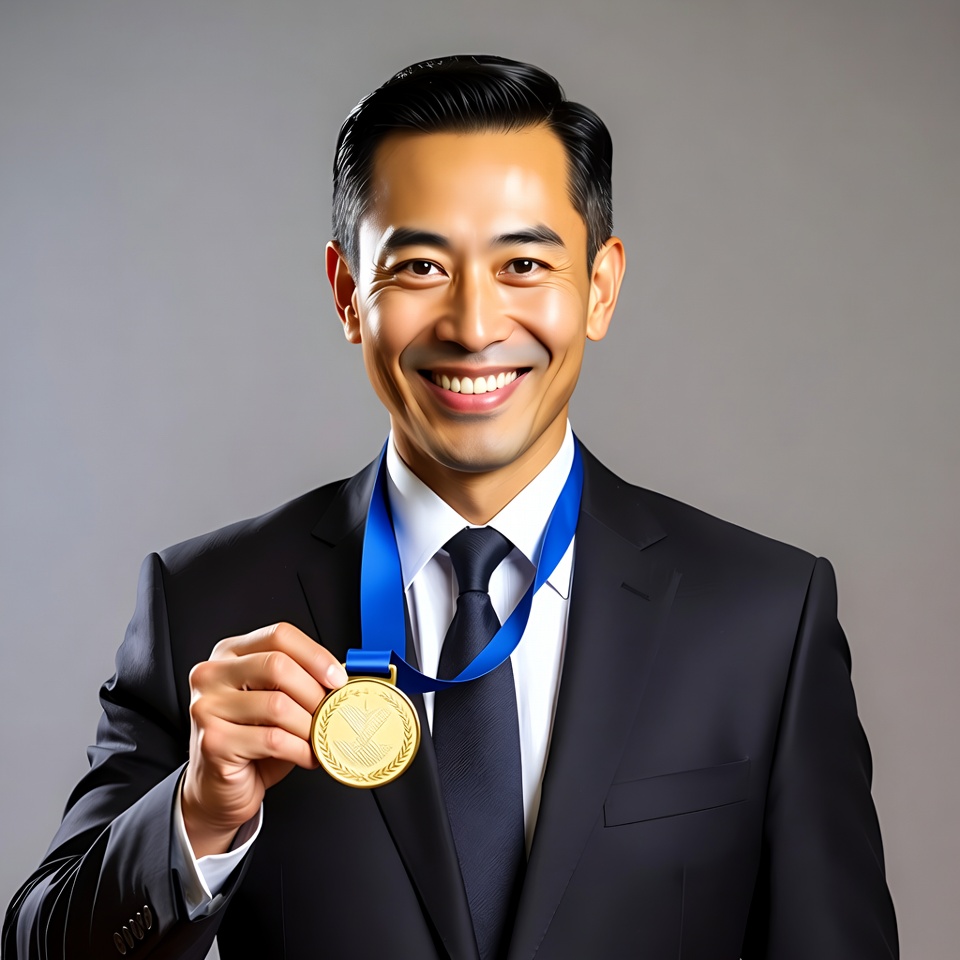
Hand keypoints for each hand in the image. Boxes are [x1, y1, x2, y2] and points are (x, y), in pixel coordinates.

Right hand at [180, 622, 347, 857]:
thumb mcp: (275, 699)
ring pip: (278, 705)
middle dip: (314, 692)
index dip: (315, 654)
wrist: (219, 789)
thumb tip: (341, 673)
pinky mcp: (213, 741)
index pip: (278, 635)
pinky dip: (301, 749)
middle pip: (278, 665)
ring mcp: (207, 706)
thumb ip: (299, 680)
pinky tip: (307, 755)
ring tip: (319, 736)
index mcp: (230, 653)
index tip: (339, 678)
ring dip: (309, 725)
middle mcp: (212, 674)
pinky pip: (273, 739)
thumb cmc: (253, 740)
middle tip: (331, 711)